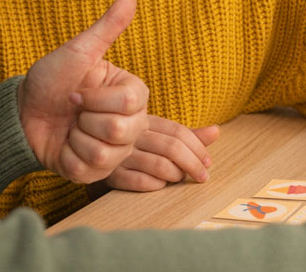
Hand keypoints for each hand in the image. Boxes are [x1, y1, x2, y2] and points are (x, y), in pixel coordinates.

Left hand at [18, 0, 148, 183]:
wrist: (22, 113)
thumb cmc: (51, 80)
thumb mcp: (79, 51)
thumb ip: (110, 24)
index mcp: (132, 96)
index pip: (130, 103)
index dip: (95, 97)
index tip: (77, 91)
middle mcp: (131, 125)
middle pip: (121, 129)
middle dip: (85, 117)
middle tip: (72, 110)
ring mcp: (115, 152)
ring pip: (105, 151)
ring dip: (75, 137)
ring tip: (69, 128)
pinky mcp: (96, 173)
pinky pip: (89, 169)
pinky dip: (68, 156)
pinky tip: (64, 145)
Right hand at [105, 115, 220, 190]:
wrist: (88, 154)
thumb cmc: (132, 144)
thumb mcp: (156, 134)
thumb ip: (186, 135)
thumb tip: (216, 131)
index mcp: (145, 121)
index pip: (177, 131)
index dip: (197, 146)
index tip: (208, 162)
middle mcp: (133, 135)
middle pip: (172, 147)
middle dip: (193, 164)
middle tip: (203, 176)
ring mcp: (121, 154)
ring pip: (159, 165)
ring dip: (176, 175)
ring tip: (179, 178)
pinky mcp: (111, 174)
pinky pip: (140, 181)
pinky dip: (156, 185)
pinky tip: (160, 185)